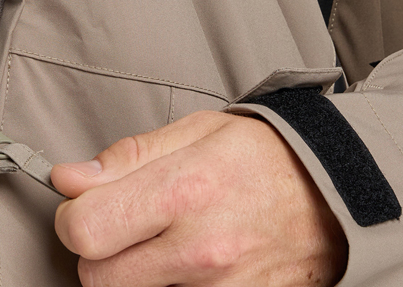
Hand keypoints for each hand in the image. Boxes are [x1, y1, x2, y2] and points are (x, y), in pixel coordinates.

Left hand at [52, 110, 347, 286]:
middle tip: (127, 223)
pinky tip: (187, 263)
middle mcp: (200, 249)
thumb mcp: (197, 131)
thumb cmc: (264, 156)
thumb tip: (67, 178)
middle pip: (97, 276)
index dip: (73, 214)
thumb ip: (127, 157)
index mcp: (185, 189)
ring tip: (164, 240)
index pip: (86, 227)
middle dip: (100, 249)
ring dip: (133, 273)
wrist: (335, 195)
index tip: (86, 202)